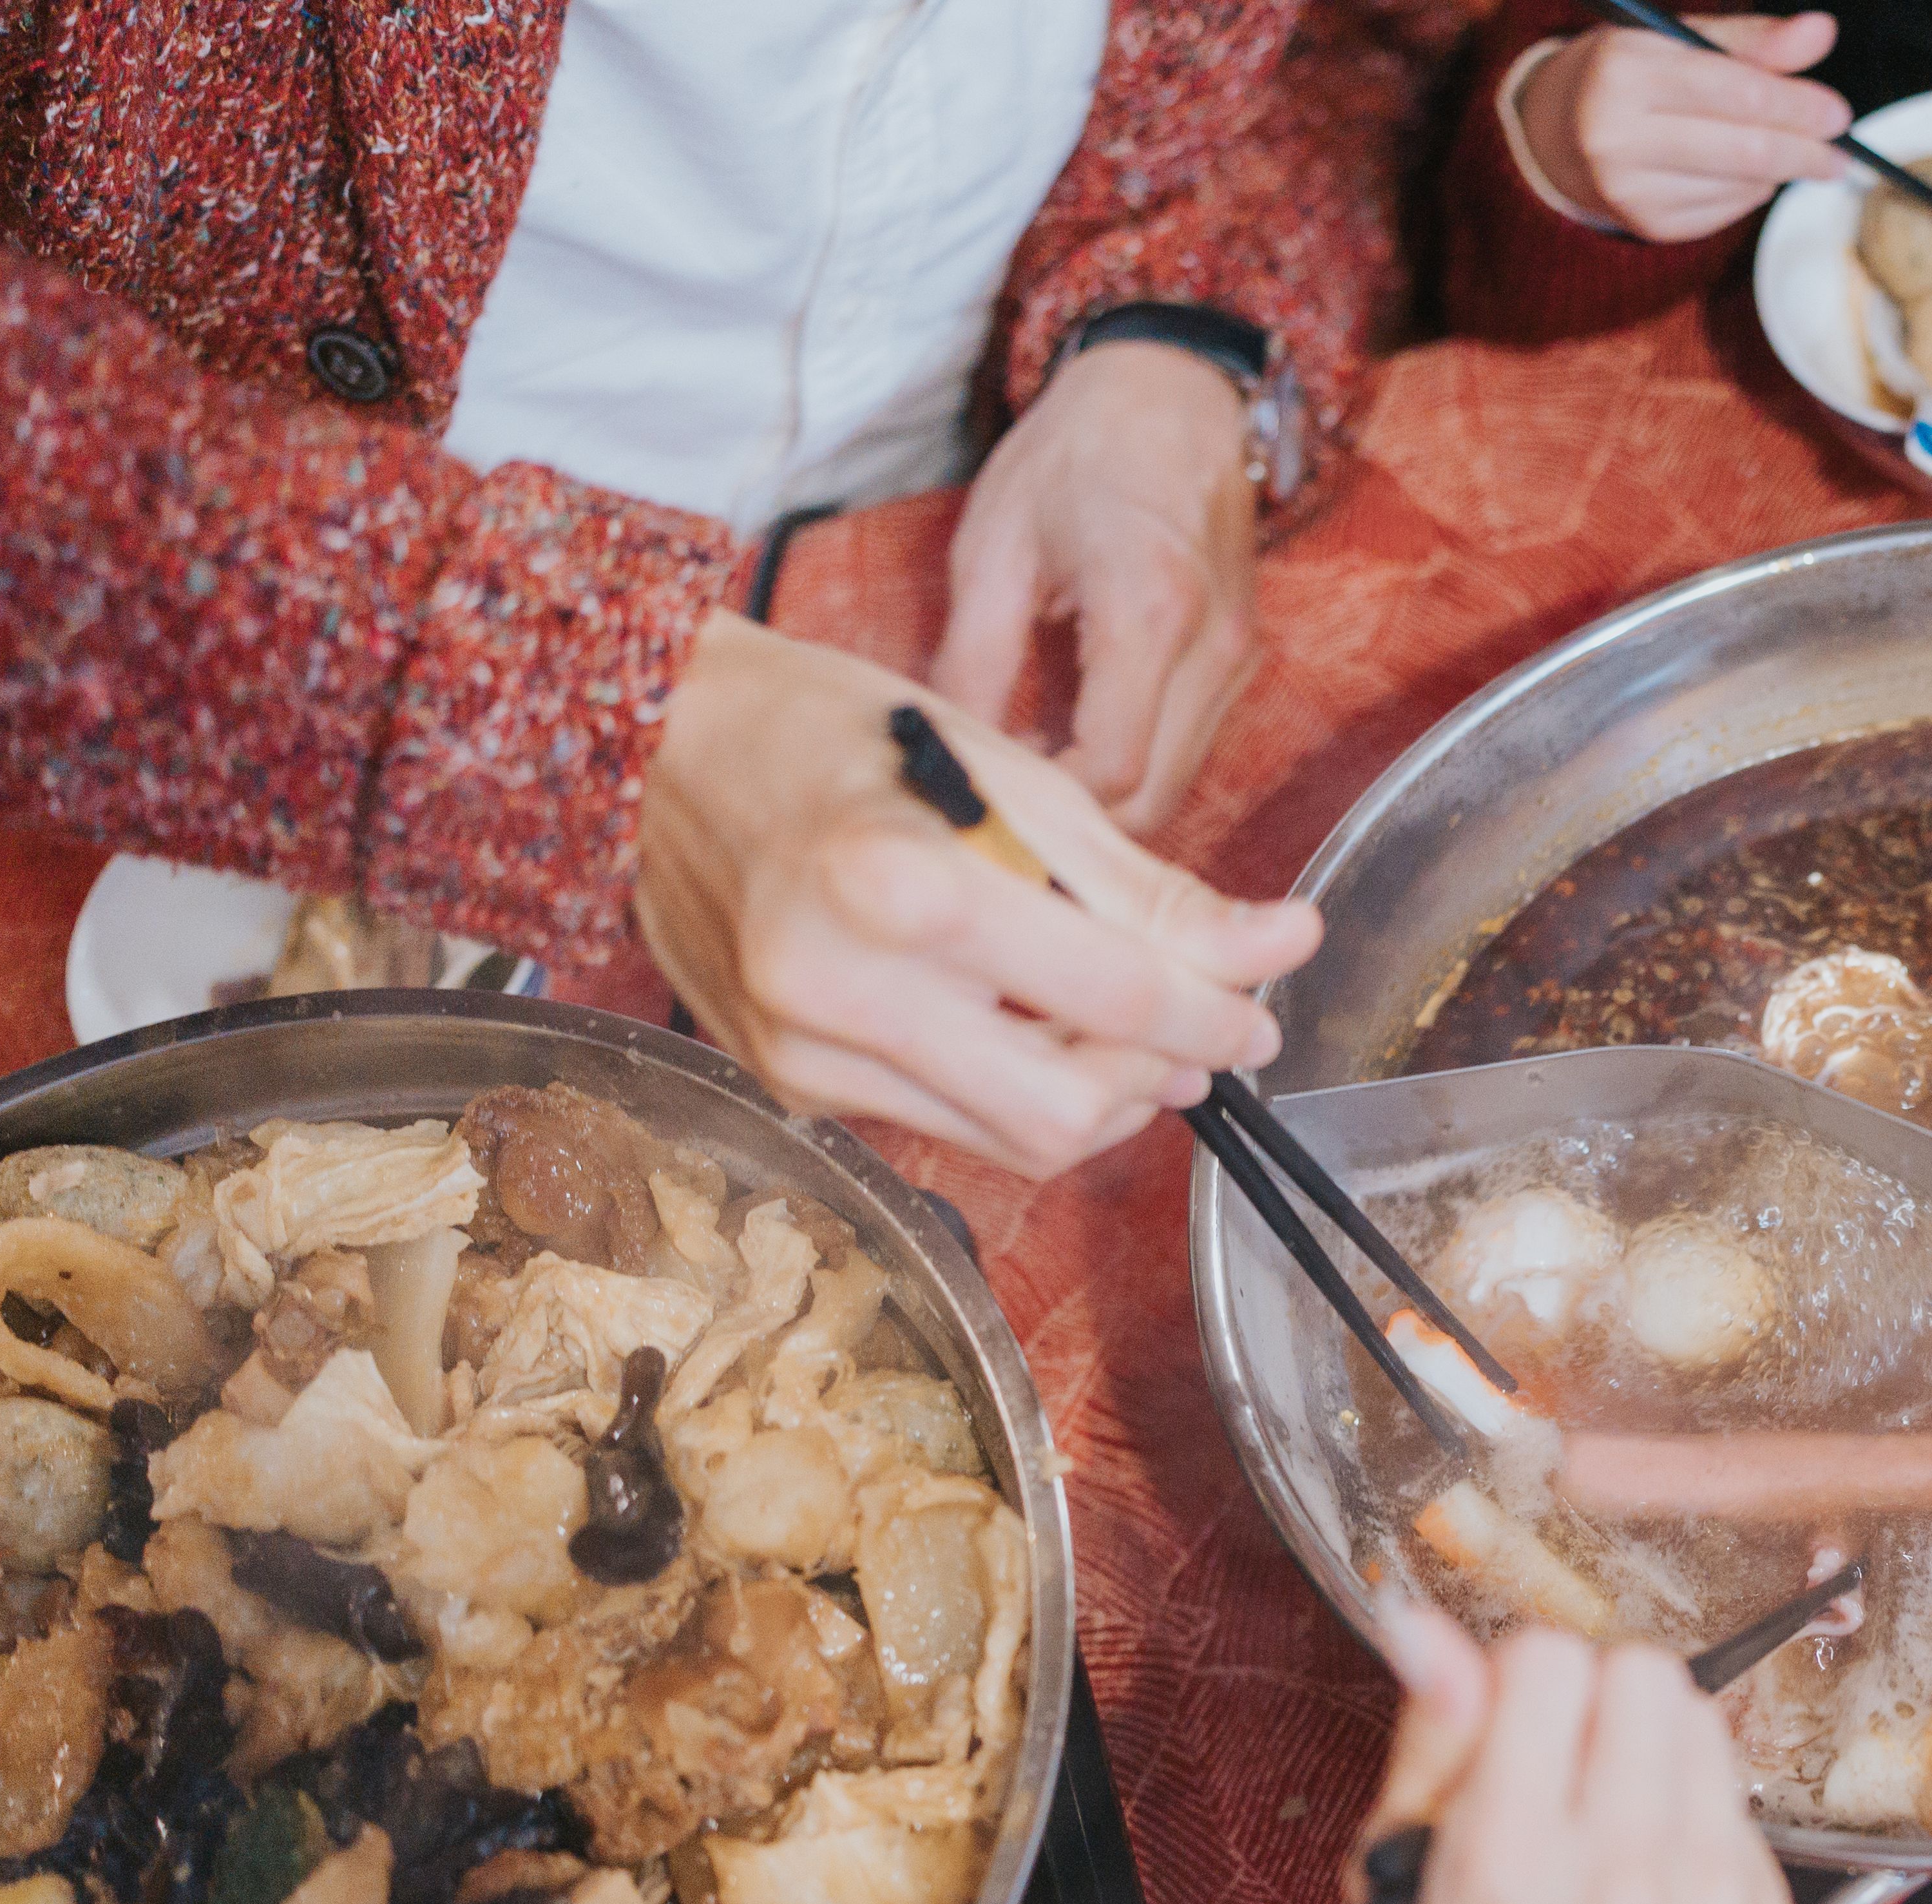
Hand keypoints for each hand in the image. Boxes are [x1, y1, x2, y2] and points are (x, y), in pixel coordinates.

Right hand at [637, 613, 1312, 1175]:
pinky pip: (945, 1123)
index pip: (1115, 995)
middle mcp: (842, 985)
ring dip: (1101, 1097)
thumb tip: (1277, 947)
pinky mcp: (789, 1080)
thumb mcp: (1010, 776)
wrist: (654, 748)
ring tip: (1131, 1031)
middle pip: (1069, 1107)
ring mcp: (805, 1048)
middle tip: (1207, 1030)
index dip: (1218, 1011)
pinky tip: (1030, 1029)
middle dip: (1163, 1077)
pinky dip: (1014, 1089)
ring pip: (1013, 1141)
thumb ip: (1144, 888)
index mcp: (905, 884)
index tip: (1266, 996)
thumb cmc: (836, 734)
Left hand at [929, 340, 1260, 831]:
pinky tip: (1077, 731)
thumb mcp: (994, 544)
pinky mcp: (1243, 660)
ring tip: (1033, 756)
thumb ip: (971, 660)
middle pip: (1152, 799)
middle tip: (1003, 786)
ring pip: (1175, 785)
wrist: (1172, 392)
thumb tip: (950, 754)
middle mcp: (1212, 647)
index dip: (1047, 800)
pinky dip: (1134, 762)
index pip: (1111, 769)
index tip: (991, 781)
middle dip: (1075, 816)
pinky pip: (1188, 750)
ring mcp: (1238, 658)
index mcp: (1148, 609)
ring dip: (1104, 794)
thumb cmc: (1076, 453)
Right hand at [1355, 1610, 1792, 1903]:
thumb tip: (1431, 1630)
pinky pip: (1735, 1797)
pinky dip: (1690, 1813)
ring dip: (1648, 1745)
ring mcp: (1712, 1901)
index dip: (1510, 1681)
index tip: (1497, 1731)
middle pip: (1642, 1670)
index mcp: (1510, 1873)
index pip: (1544, 1661)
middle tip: (1551, 1772)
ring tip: (1598, 1825)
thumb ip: (1424, 1754)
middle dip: (1589, 1699)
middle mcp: (1623, 1880)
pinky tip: (1643, 1879)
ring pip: (1702, 1719)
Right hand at [1514, 13, 1849, 241]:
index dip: (1795, 104)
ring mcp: (1631, 190)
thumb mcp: (1677, 40)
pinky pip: (1727, 213)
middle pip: (1744, 150)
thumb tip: (1820, 33)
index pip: (1734, 92)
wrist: (1557, 132)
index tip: (1837, 113)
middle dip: (1804, 151)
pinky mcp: (1648, 225)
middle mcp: (1619, 135)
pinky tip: (1746, 173)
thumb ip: (1751, 40)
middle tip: (1838, 151)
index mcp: (1625, 71)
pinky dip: (1751, 191)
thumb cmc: (1628, 74)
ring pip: (1741, 186)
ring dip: (1779, 171)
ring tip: (1792, 152)